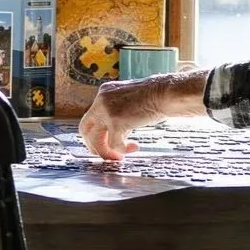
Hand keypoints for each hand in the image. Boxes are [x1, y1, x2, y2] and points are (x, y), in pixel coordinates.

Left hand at [79, 69, 211, 161]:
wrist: (164, 92)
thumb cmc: (154, 97)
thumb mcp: (129, 101)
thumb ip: (118, 113)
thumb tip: (115, 133)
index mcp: (103, 94)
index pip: (91, 117)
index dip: (97, 133)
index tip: (108, 141)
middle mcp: (101, 101)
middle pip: (85, 129)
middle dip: (94, 145)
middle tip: (108, 153)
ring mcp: (106, 111)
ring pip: (95, 140)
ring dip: (107, 153)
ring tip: (120, 157)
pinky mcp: (116, 122)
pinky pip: (113, 144)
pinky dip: (122, 150)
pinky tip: (134, 146)